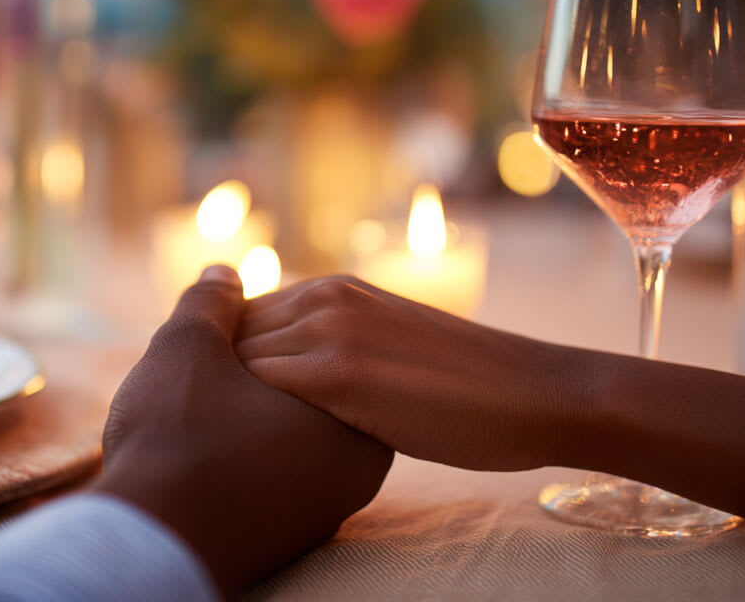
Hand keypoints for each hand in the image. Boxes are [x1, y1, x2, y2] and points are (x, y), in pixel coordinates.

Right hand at [95, 266, 392, 595]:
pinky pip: (264, 479)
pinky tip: (192, 457)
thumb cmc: (177, 439)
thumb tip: (226, 272)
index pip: (313, 346)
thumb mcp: (190, 346)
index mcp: (353, 419)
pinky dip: (234, 460)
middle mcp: (356, 474)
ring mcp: (323, 513)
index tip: (211, 352)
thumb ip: (213, 303)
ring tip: (190, 417)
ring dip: (239, 416)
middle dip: (249, 375)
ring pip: (280, 437)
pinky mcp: (284, 540)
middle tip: (199, 381)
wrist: (148, 544)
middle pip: (301, 393)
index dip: (250, 334)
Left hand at [235, 275, 589, 471]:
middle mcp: (322, 296)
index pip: (240, 319)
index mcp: (333, 288)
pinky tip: (259, 455)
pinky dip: (247, 421)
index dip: (222, 365)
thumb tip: (289, 386)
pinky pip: (260, 389)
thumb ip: (336, 350)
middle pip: (227, 337)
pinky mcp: (337, 372)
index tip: (220, 408)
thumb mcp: (388, 348)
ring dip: (223, 403)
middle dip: (211, 383)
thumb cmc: (467, 388)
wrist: (533, 393)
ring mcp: (328, 330)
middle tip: (212, 433)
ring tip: (227, 447)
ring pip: (234, 362)